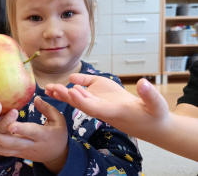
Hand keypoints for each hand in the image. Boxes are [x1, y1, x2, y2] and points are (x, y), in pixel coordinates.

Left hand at [0, 96, 67, 173]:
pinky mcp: (18, 153)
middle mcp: (31, 145)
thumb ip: (48, 109)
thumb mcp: (59, 120)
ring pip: (6, 150)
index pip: (32, 132)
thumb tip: (36, 97)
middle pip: (14, 144)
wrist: (56, 155)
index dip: (21, 129)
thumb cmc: (58, 134)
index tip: (10, 125)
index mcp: (43, 135)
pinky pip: (3, 152)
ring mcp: (23, 151)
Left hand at [45, 73, 170, 140]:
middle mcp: (102, 109)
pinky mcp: (101, 98)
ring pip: (79, 99)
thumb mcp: (156, 105)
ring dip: (64, 94)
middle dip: (66, 96)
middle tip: (52, 88)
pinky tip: (63, 85)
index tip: (72, 91)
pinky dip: (74, 89)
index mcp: (113, 112)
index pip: (94, 108)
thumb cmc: (153, 114)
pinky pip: (85, 94)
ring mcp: (100, 104)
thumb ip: (149, 95)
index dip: (83, 101)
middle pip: (81, 104)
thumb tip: (144, 82)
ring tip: (49, 88)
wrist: (149, 122)